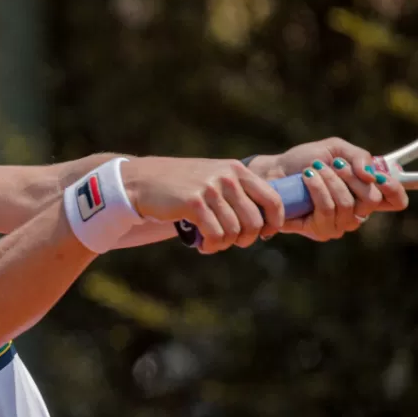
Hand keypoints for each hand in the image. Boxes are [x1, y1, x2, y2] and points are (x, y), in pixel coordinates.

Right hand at [122, 157, 285, 253]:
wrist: (143, 181)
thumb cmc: (182, 185)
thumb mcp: (214, 177)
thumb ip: (238, 191)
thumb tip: (266, 220)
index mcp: (237, 170)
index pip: (273, 199)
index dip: (274, 222)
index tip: (264, 234)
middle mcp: (227, 177)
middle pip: (254, 222)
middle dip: (246, 239)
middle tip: (232, 242)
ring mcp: (210, 189)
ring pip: (235, 232)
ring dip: (225, 244)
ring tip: (213, 243)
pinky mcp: (194, 203)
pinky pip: (216, 235)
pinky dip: (212, 246)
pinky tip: (204, 245)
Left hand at [249, 138, 407, 241]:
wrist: (275, 171)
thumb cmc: (306, 161)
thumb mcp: (336, 150)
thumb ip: (359, 157)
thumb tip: (371, 175)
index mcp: (366, 192)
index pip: (395, 201)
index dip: (395, 190)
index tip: (381, 177)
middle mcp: (357, 213)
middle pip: (372, 200)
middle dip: (352, 177)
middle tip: (335, 164)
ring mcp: (340, 224)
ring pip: (349, 205)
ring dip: (331, 180)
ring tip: (314, 169)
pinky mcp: (320, 231)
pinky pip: (328, 210)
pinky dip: (318, 188)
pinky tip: (307, 177)